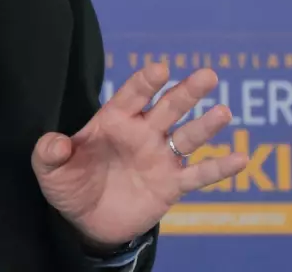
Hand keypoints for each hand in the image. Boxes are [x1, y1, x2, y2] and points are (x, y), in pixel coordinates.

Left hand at [30, 61, 249, 249]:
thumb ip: (50, 153)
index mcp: (113, 120)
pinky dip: (220, 168)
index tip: (160, 69)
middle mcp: (142, 132)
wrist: (86, 221)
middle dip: (186, 92)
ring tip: (223, 112)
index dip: (145, 82)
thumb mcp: (50, 171)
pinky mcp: (171, 185)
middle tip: (207, 75)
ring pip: (187, 136)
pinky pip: (199, 175)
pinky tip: (241, 158)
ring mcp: (159, 157)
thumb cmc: (69, 185)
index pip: (132, 95)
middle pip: (168, 107)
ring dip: (206, 125)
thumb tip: (55, 143)